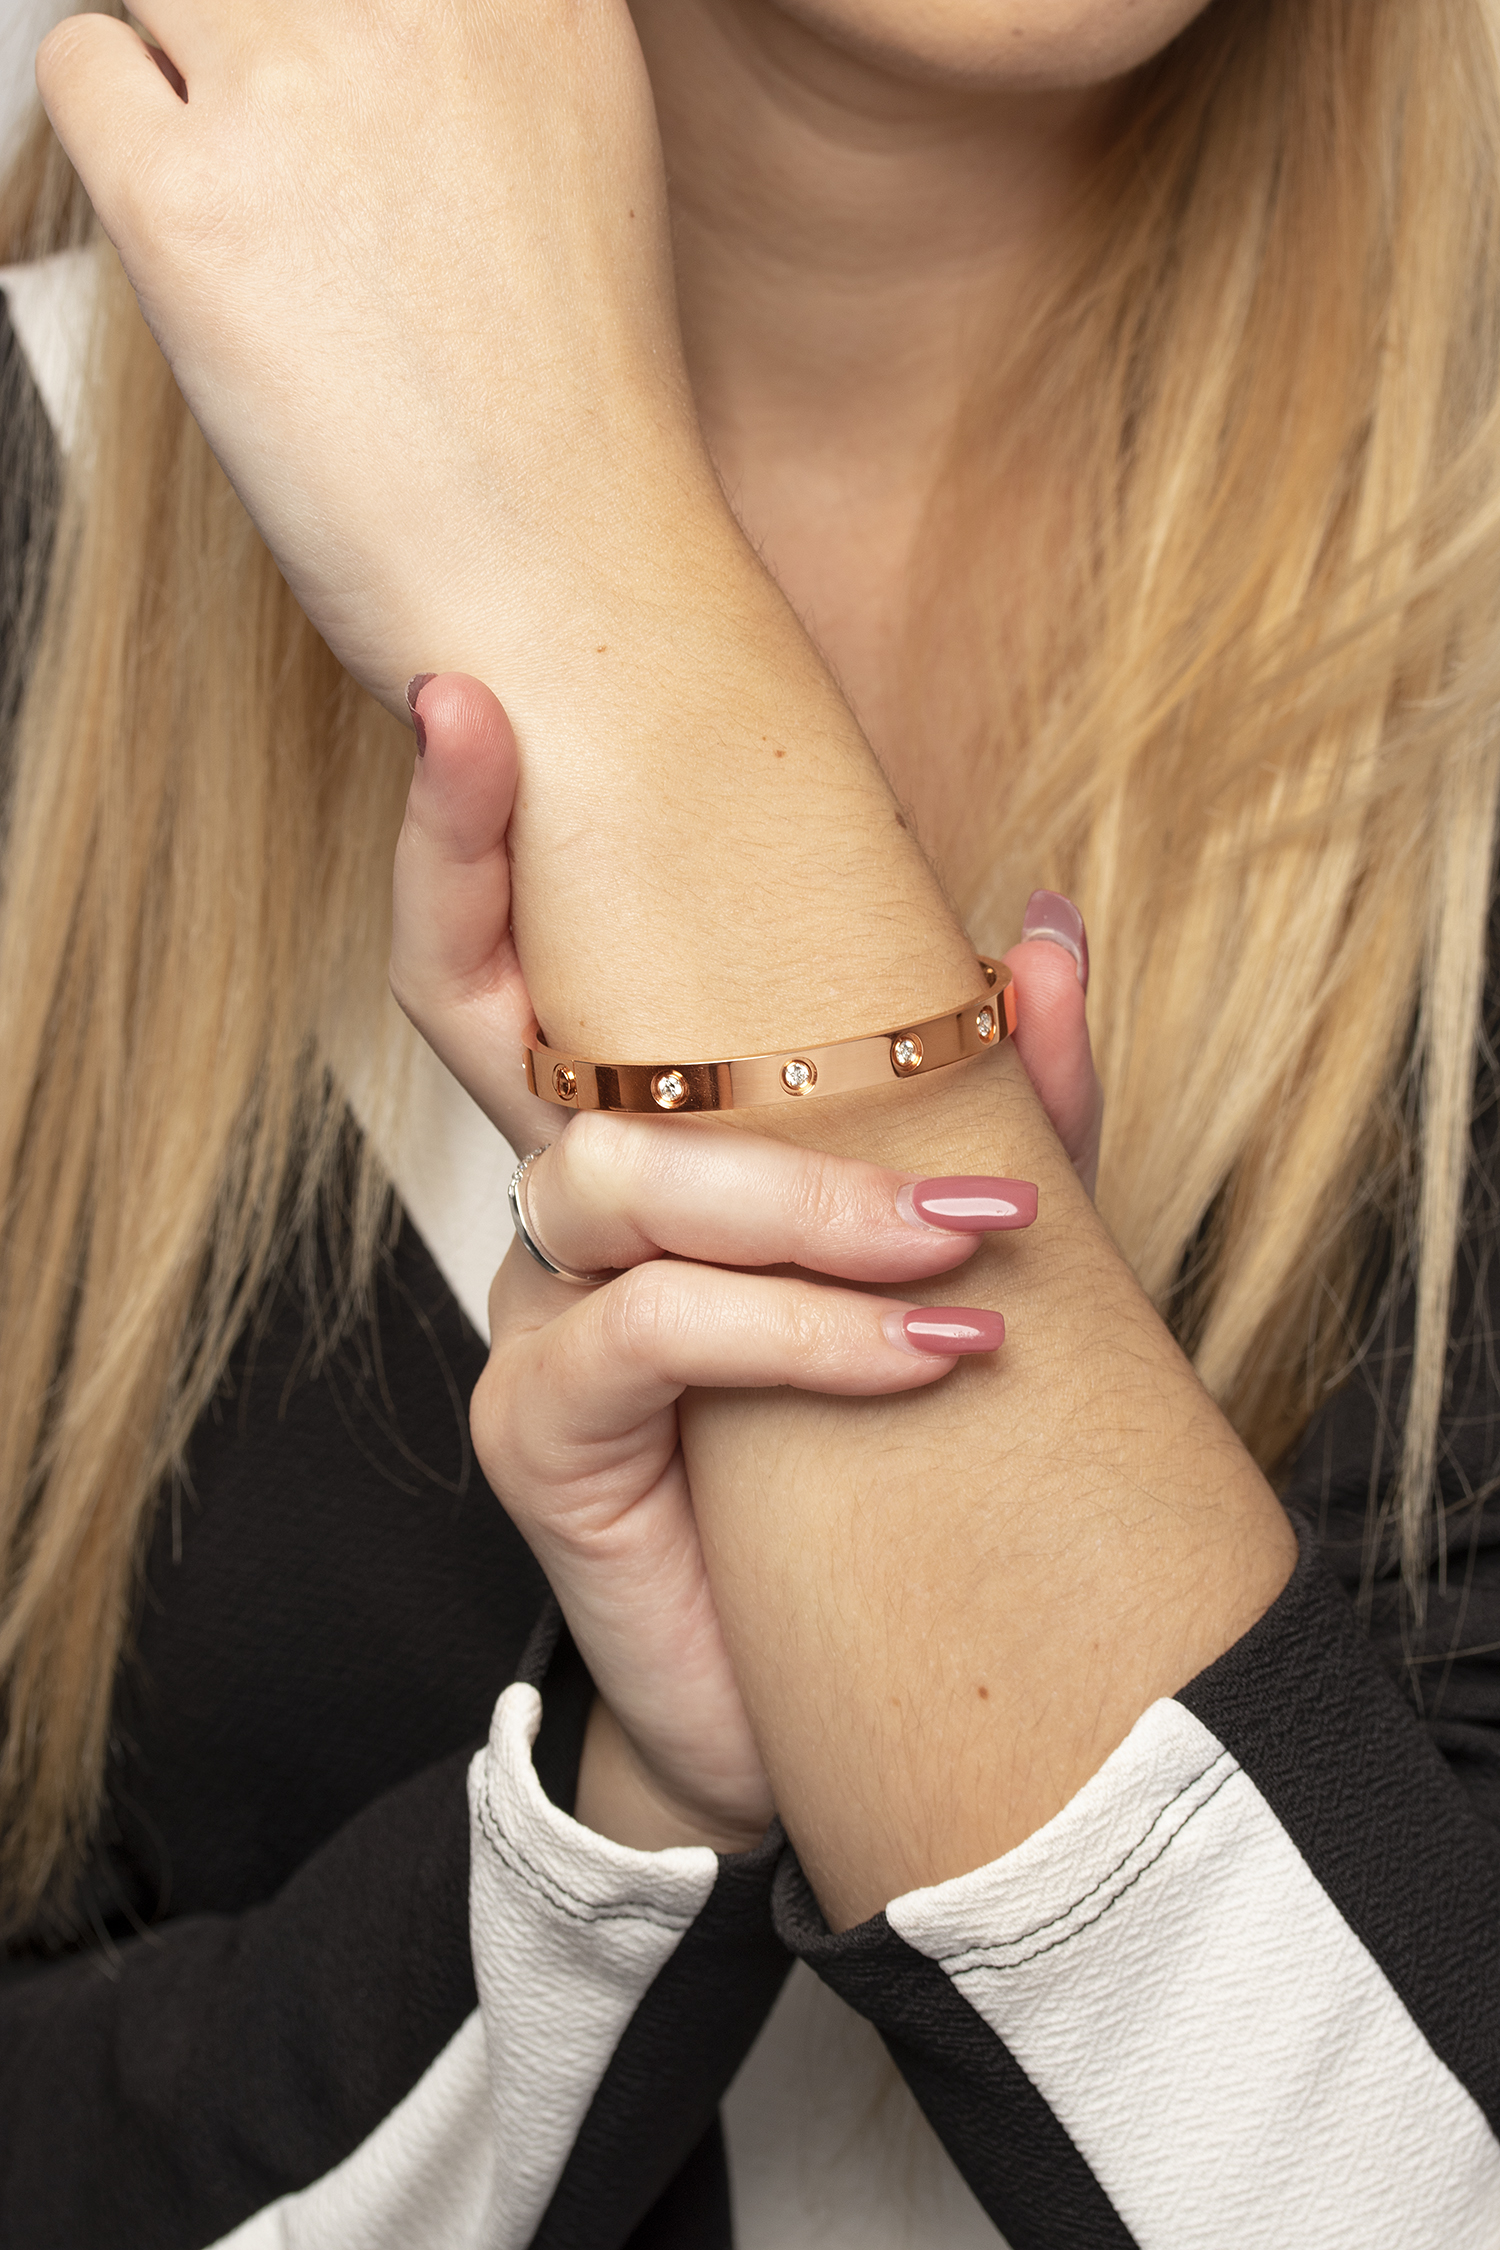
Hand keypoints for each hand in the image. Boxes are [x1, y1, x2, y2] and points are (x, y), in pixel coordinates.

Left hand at [36, 0, 702, 710]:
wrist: (568, 587)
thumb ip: (475, 60)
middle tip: (292, 150)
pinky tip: (207, 242)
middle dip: (259, 37)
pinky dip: (124, 140)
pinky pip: (84, 65)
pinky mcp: (182, 204)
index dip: (340, 20)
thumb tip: (367, 31)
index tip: (341, 80)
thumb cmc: (571, 429)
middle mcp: (418, 7)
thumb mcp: (577, 166)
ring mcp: (293, 95)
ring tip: (255, 199)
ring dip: (188, 69)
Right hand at [396, 677, 1099, 1850]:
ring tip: (976, 1247)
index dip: (460, 839)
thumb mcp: (949, 1255)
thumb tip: (1038, 928)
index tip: (465, 701)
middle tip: (909, 1009)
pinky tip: (927, 1355)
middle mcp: (558, 1215)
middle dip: (575, 934)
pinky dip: (801, 1332)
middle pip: (531, 1047)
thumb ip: (996, 1104)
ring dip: (810, 1201)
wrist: (820, 1684)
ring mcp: (539, 1322)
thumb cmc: (869, 1451)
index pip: (504, 962)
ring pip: (619, 1183)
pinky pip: (654, 1334)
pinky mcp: (546, 1437)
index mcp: (634, 1143)